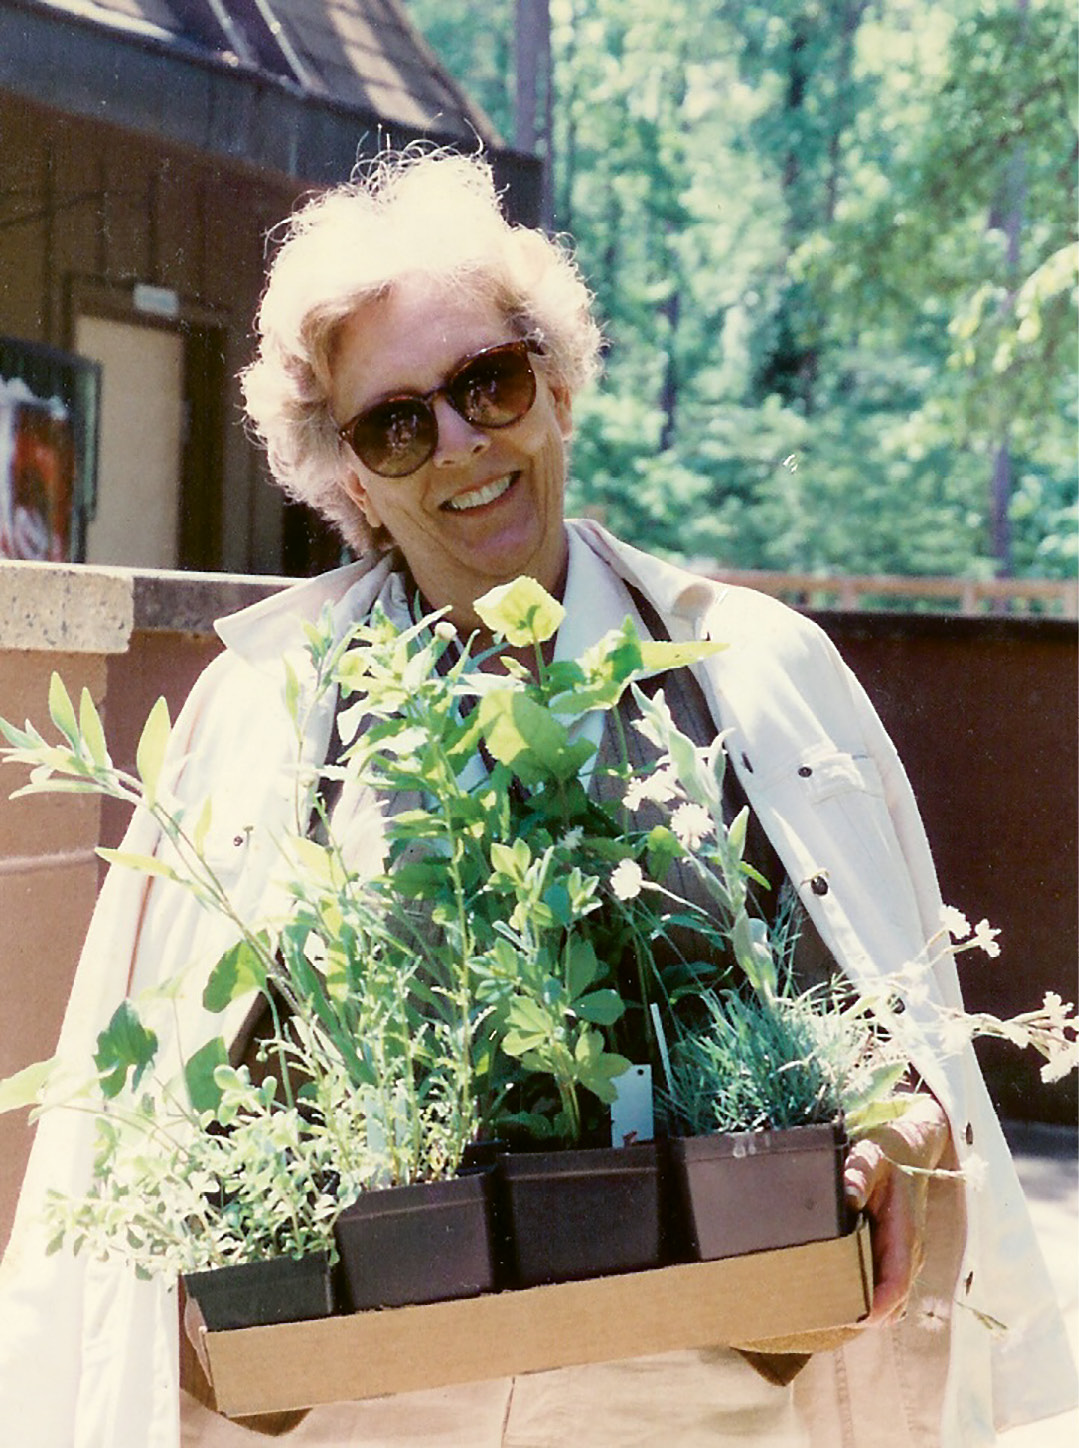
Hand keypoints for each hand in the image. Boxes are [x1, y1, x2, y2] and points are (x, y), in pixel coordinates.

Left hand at [843, 1094, 950, 1325]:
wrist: (910, 1147)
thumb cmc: (886, 1151)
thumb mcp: (870, 1154)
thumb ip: (858, 1172)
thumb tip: (847, 1193)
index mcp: (905, 1233)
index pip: (896, 1285)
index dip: (876, 1308)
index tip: (851, 1319)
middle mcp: (910, 1252)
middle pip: (893, 1302)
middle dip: (865, 1315)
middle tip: (823, 1316)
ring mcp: (906, 1256)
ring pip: (891, 1298)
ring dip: (867, 1308)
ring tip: (826, 1308)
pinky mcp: (897, 1254)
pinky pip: (887, 1286)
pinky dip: (869, 1296)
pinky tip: (838, 1290)